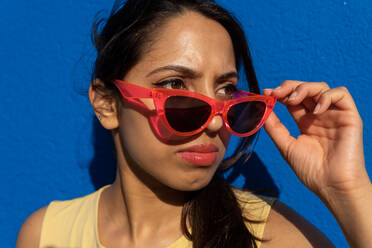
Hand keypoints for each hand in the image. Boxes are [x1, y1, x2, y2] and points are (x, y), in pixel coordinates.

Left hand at [263, 80, 368, 200]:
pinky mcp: (349, 116)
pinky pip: (342, 94)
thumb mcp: (286, 146)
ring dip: (304, 88)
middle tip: (276, 92)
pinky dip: (327, 96)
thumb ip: (275, 127)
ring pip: (321, 88)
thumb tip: (262, 109)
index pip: (292, 100)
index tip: (266, 92)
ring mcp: (334, 115)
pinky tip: (316, 110)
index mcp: (306, 122)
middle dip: (289, 86)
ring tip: (292, 99)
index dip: (280, 93)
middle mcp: (320, 116)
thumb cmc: (310, 170)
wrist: (331, 185)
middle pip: (305, 90)